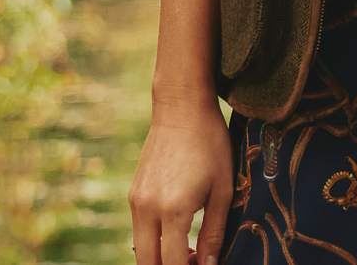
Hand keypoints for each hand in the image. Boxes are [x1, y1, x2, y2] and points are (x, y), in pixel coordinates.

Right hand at [128, 90, 234, 264]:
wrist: (182, 107)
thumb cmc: (210, 143)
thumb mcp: (223, 187)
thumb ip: (214, 232)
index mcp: (173, 210)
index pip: (172, 264)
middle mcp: (147, 209)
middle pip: (148, 263)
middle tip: (193, 260)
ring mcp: (136, 201)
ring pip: (140, 249)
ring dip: (159, 257)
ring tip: (187, 249)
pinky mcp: (133, 193)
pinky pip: (138, 230)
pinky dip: (153, 240)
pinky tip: (176, 229)